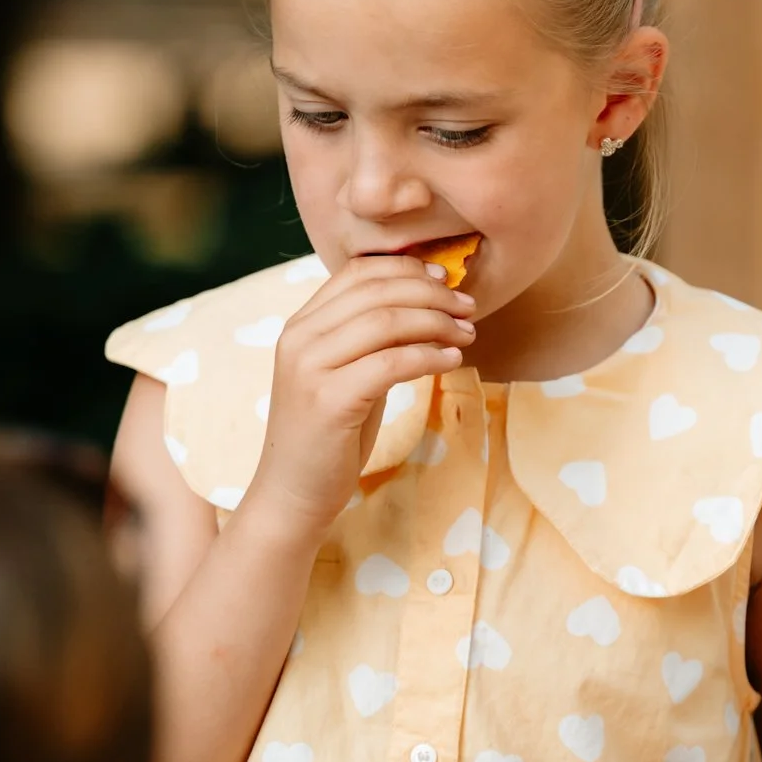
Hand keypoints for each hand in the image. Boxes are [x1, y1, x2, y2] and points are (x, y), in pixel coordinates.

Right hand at [244, 254, 474, 537]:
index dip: (406, 268)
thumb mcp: (346, 374)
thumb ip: (371, 339)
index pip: (357, 272)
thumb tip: (426, 305)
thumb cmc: (329, 435)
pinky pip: (391, 363)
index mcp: (301, 324)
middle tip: (467, 308)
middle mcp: (299, 337)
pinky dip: (428, 357)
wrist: (293, 493)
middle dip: (432, 294)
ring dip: (437, 323)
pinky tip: (452, 360)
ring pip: (387, 322)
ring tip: (467, 334)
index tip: (443, 279)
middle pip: (377, 292)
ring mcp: (310, 367)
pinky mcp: (329, 400)